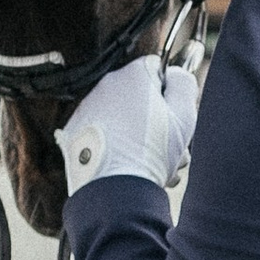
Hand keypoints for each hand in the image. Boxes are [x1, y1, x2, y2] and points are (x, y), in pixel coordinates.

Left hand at [60, 55, 201, 195]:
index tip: (175, 115)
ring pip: (123, 118)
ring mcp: (87, 111)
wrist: (114, 190)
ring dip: (141, 138)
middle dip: (158, 120)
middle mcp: (105, 87)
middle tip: (170, 147)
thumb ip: (184, 85)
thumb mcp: (184, 116)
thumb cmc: (152, 152)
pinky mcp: (74, 134)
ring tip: (153, 165)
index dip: (170, 93)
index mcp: (131, 76)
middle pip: (140, 97)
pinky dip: (117, 148)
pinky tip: (129, 169)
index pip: (157, 69)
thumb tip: (176, 74)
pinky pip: (103, 134)